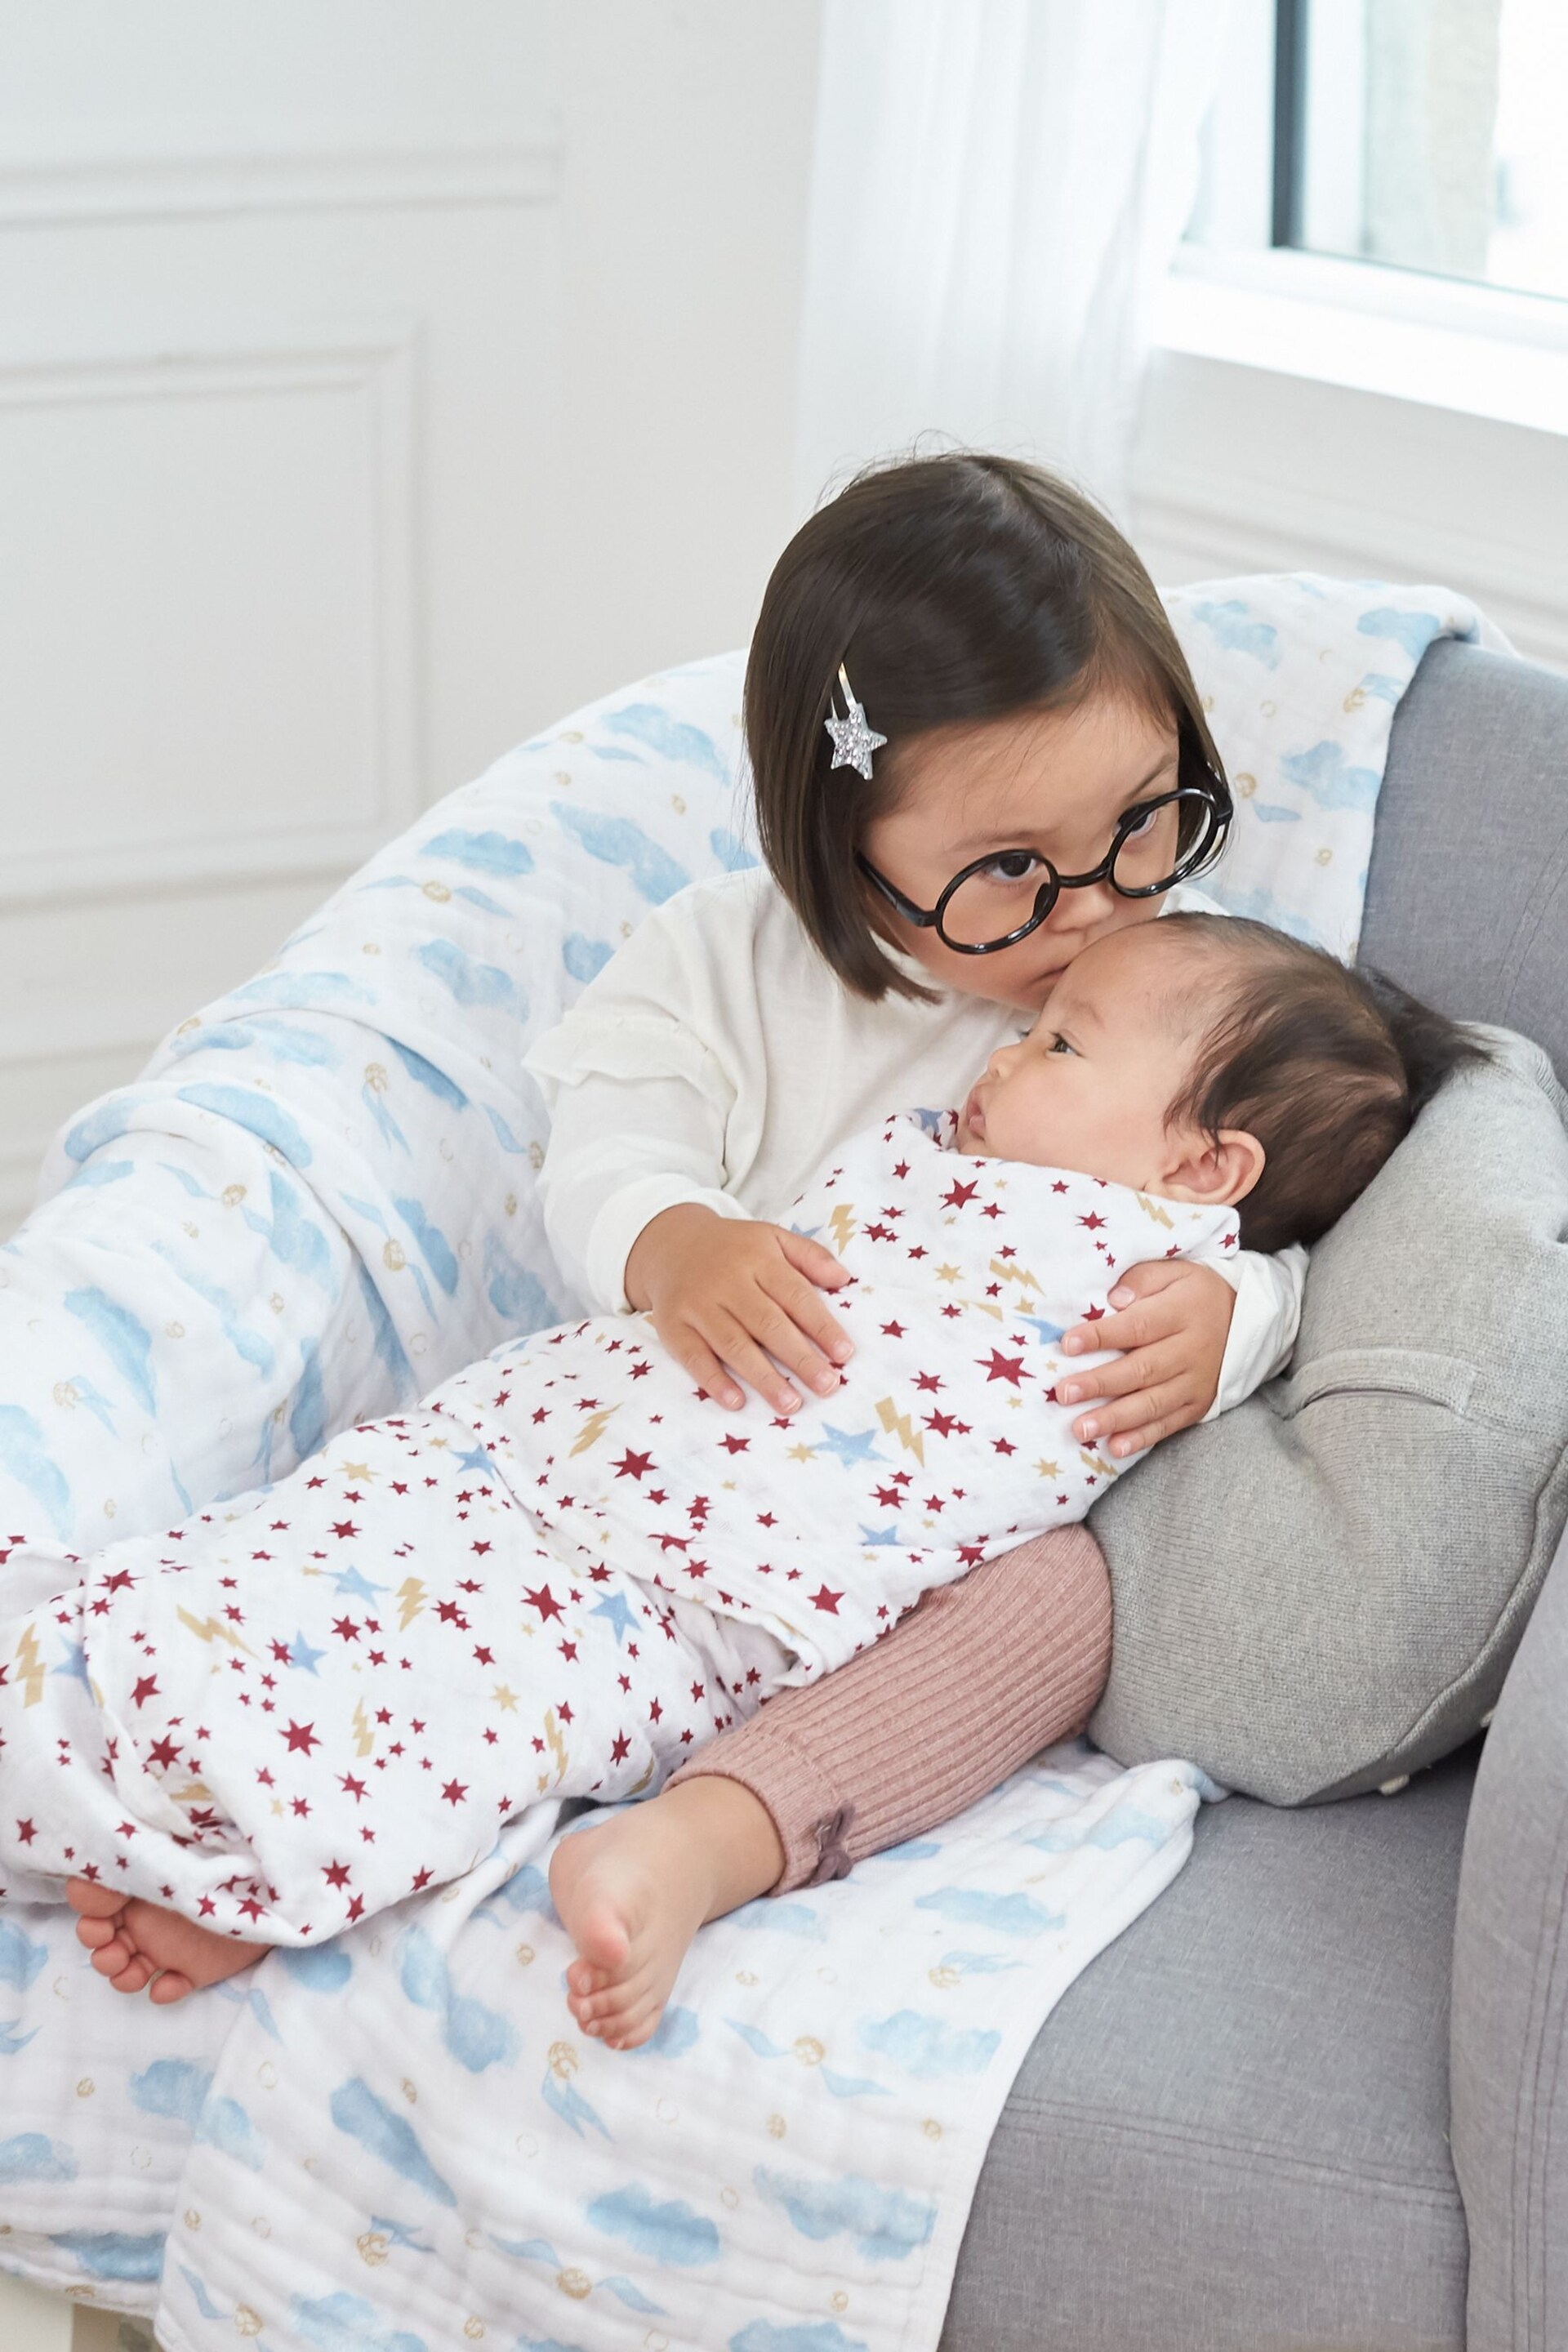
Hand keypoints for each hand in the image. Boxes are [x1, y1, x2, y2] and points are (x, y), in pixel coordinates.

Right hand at [624, 1204, 853, 1414]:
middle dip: (800, 1358)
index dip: (821, 1326)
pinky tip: (736, 1401)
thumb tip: (844, 1278)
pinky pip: (693, 1357)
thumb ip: (809, 1255)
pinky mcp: (673, 1326)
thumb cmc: (734, 1249)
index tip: (844, 1354)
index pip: (795, 1295)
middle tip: (827, 1386)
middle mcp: (727, 1282)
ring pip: (734, 1344)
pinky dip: (714, 1380)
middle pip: (767, 1324)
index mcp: (758, 1258)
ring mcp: (697, 1305)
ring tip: (791, 1404)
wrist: (671, 1244)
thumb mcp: (772, 1237)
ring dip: (763, 1377)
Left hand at [1056, 1259, 1233, 1458]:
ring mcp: (1196, 1382)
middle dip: (1101, 1384)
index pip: (1138, 1326)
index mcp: (1181, 1313)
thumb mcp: (1174, 1271)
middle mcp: (1190, 1351)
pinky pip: (1169, 1425)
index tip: (1068, 1344)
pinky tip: (1115, 1447)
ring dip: (1115, 1418)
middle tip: (1065, 1394)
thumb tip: (1115, 1298)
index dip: (1102, 1336)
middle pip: (1142, 1370)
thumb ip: (1142, 1280)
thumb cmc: (1195, 1293)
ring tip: (1082, 1429)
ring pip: (1153, 1403)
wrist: (1248, 1320)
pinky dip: (1142, 1438)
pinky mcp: (1199, 1405)